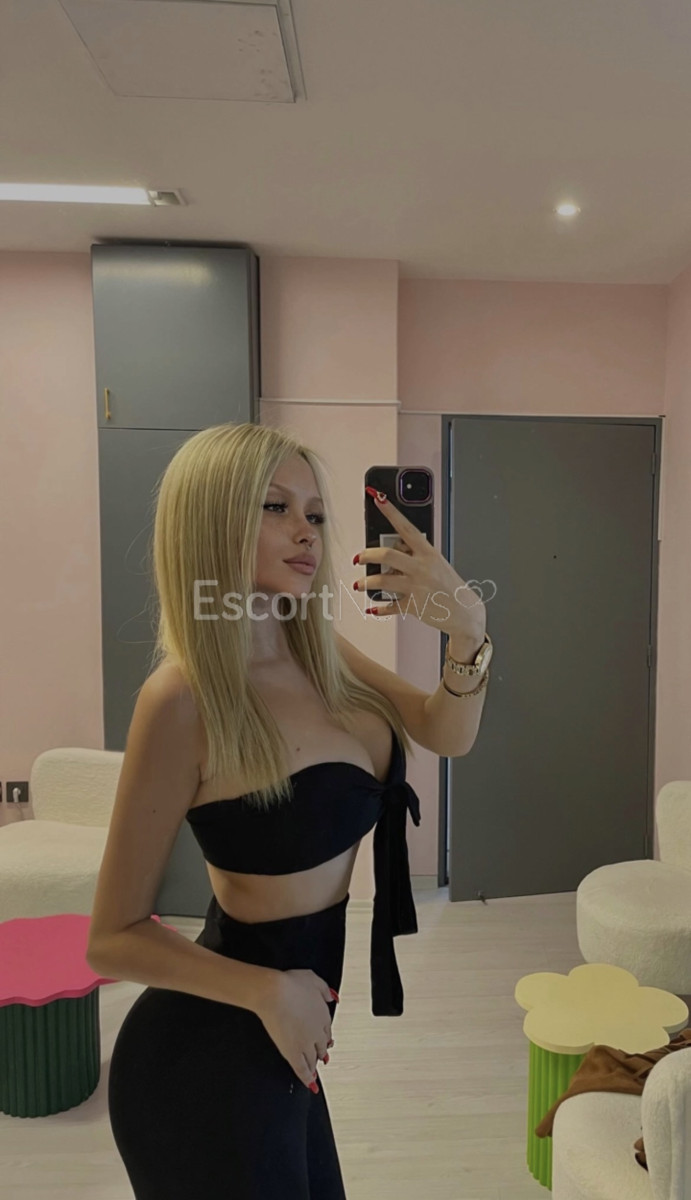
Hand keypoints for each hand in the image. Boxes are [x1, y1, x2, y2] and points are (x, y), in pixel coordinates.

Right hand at [256, 968, 334, 1091]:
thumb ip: (324, 990)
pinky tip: (311, 1085)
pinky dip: (307, 1079)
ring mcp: (305, 1044)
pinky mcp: (292, 1053)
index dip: (325, 1037)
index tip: (325, 1041)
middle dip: (320, 1052)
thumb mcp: (313, 979)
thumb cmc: (290, 983)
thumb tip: (332, 997)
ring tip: (314, 1072)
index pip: (327, 1031)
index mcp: (323, 1015)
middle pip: (322, 1047)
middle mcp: (317, 1032)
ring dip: (314, 1066)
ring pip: (313, 1060)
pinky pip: (302, 1070)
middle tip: (319, 1057)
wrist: (275, 993)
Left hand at [356, 490, 486, 640]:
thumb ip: (416, 555)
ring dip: (366, 582)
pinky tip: (372, 608)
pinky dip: (379, 608)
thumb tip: (393, 550)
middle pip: (387, 555)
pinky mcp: (414, 606)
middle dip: (367, 555)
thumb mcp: (437, 564)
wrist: (465, 613)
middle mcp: (422, 568)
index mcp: (428, 553)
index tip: (378, 498)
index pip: (406, 527)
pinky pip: (390, 606)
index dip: (390, 511)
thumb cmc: (450, 586)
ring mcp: (417, 587)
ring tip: (359, 583)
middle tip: (358, 557)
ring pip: (382, 581)